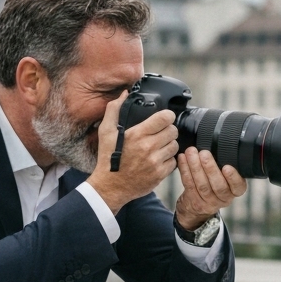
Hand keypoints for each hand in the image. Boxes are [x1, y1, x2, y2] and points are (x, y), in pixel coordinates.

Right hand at [88, 92, 179, 214]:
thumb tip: (124, 94)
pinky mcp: (160, 174)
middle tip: (160, 133)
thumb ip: (114, 110)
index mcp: (137, 134)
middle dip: (168, 130)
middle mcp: (148, 147)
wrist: (109, 186)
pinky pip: (173, 162)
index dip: (167, 116)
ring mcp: (155, 162)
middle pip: (173, 131)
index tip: (164, 118)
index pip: (165, 118)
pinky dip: (168, 160)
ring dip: (169, 145)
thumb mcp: (105, 132)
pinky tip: (158, 159)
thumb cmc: (108, 158)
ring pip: (175, 146)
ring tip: (158, 146)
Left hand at [175, 148, 247, 230]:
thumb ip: (227, 164)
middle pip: (218, 185)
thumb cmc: (216, 182)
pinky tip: (182, 158)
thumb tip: (223, 142)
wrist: (200, 203)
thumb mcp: (226, 176)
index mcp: (235, 190)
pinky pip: (189, 184)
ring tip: (191, 152)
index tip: (227, 167)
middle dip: (210, 168)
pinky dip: (185, 170)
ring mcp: (209, 201)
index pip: (238, 186)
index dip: (233, 178)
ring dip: (195, 167)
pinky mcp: (194, 200)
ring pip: (202, 185)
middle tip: (204, 153)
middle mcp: (224, 198)